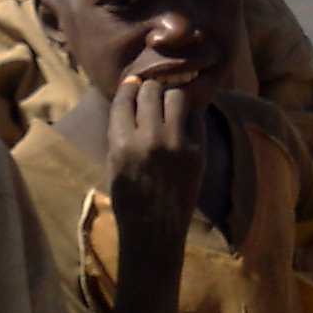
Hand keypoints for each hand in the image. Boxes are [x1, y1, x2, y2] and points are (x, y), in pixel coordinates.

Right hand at [107, 75, 204, 244]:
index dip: (129, 86)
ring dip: (170, 97)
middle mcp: (149, 139)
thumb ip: (122, 128)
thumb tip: (133, 92)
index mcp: (121, 142)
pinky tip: (182, 123)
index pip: (126, 97)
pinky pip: (195, 117)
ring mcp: (177, 144)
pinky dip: (187, 116)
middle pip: (152, 90)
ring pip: (176, 96)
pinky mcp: (198, 151)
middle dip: (149, 89)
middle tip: (151, 95)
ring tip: (167, 106)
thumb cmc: (129, 195)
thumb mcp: (114, 160)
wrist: (154, 230)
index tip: (133, 83)